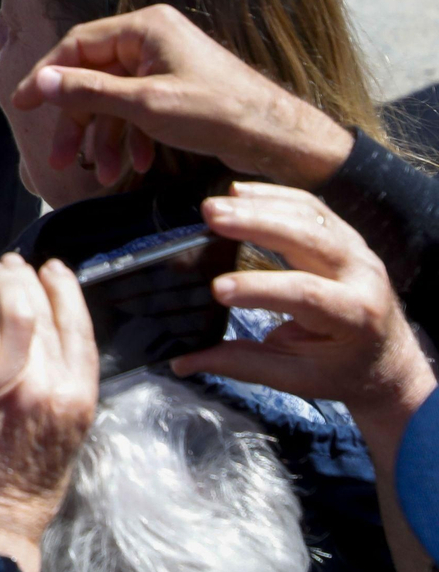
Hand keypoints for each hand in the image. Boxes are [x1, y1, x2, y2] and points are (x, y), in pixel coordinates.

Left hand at [0, 255, 98, 571]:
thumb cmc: (13, 489)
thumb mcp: (59, 439)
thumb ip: (54, 393)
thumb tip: (39, 355)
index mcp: (77, 398)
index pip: (80, 327)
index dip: (65, 291)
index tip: (53, 271)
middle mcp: (52, 385)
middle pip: (44, 310)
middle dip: (26, 278)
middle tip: (10, 266)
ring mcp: (13, 382)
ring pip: (14, 308)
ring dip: (1, 279)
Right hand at [9, 5, 351, 187]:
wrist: (277, 137)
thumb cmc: (216, 112)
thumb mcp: (144, 104)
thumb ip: (88, 92)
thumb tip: (40, 82)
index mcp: (143, 28)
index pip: (77, 45)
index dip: (46, 76)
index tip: (21, 104)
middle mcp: (151, 40)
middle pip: (93, 76)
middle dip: (78, 121)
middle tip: (59, 156)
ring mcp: (164, 64)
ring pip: (115, 99)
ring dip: (105, 138)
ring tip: (102, 174)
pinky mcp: (176, 88)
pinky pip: (138, 109)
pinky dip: (131, 138)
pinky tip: (134, 166)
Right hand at [170, 183, 435, 461]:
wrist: (390, 360)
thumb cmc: (342, 371)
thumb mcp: (296, 377)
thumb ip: (240, 364)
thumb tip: (180, 362)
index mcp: (355, 316)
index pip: (306, 293)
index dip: (261, 287)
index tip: (216, 288)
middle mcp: (363, 275)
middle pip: (309, 238)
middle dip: (257, 224)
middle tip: (210, 216)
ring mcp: (358, 249)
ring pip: (310, 214)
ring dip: (260, 204)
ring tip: (214, 205)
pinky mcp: (346, 236)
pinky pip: (311, 206)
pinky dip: (273, 195)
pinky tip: (239, 193)